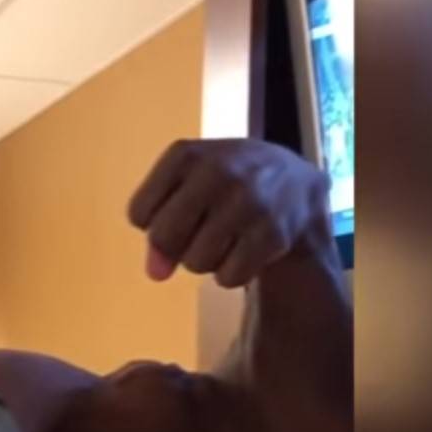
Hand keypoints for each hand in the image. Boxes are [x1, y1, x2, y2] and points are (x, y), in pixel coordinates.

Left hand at [128, 139, 332, 286]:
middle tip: (198, 229)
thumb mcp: (184, 185)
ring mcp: (247, 201)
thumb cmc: (223, 183)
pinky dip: (231, 273)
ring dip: (204, 260)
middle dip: (174, 246)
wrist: (294, 182)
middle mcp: (216, 171)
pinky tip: (245, 248)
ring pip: (194, 262)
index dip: (153, 222)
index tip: (177, 210)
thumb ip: (158, 225)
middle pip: (163, 238)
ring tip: (225, 235)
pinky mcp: (272, 233)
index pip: (138, 214)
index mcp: (185, 154)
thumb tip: (156, 273)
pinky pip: (228, 277)